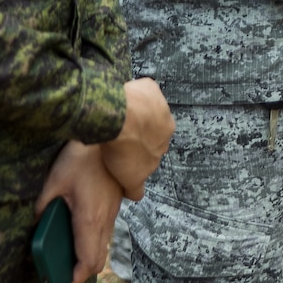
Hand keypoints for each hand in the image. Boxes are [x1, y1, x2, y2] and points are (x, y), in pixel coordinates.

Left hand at [34, 141, 122, 282]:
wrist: (113, 134)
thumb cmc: (82, 157)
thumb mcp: (54, 180)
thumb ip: (45, 203)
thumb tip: (38, 217)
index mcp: (89, 219)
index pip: (87, 260)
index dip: (77, 277)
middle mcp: (105, 220)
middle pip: (99, 258)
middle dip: (83, 270)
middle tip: (65, 272)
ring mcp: (113, 211)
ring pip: (104, 243)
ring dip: (90, 253)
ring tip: (70, 252)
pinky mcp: (116, 201)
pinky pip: (107, 229)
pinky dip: (95, 238)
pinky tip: (81, 227)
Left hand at [100, 78, 173, 199]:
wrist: (119, 118)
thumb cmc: (123, 147)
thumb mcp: (129, 176)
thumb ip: (135, 186)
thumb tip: (136, 195)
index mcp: (164, 142)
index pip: (152, 147)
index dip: (138, 149)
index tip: (124, 149)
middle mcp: (167, 123)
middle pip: (152, 128)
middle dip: (139, 130)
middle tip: (120, 133)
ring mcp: (160, 103)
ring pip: (147, 109)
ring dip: (136, 112)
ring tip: (116, 117)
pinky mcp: (150, 87)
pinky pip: (143, 90)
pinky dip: (134, 94)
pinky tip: (119, 100)